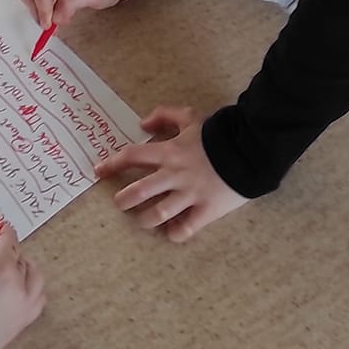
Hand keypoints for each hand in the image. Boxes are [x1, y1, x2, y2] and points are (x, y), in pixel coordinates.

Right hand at [0, 224, 45, 348]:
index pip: (8, 241)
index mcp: (2, 271)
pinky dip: (31, 288)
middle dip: (7, 249)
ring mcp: (24, 308)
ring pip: (35, 277)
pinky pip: (37, 298)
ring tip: (3, 268)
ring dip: (23, 267)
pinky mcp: (22, 325)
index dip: (0, 230)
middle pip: (21, 257)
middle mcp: (19, 288)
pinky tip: (14, 287)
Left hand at [96, 106, 248, 242]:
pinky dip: (175, 233)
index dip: (112, 164)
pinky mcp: (205, 211)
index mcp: (169, 152)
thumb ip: (165, 115)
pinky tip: (171, 232)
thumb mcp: (191, 116)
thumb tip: (143, 124)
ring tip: (141, 220)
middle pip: (138, 191)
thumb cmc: (219, 132)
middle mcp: (174, 175)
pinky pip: (185, 229)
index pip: (132, 157)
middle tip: (120, 203)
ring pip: (157, 214)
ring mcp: (189, 195)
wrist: (250, 148)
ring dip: (144, 220)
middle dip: (123, 200)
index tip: (98, 171)